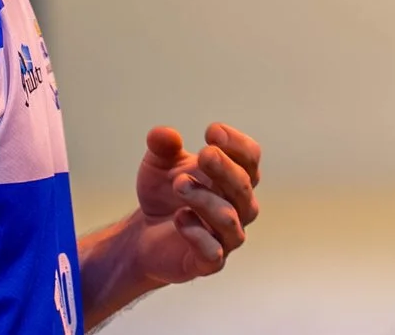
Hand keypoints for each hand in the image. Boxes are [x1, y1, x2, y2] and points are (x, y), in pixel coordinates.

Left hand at [129, 123, 263, 286]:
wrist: (144, 235)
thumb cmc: (164, 194)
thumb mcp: (157, 165)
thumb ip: (162, 147)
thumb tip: (163, 134)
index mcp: (233, 178)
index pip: (250, 159)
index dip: (237, 144)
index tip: (212, 131)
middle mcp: (238, 207)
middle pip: (244, 187)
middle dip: (225, 169)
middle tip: (204, 154)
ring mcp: (225, 237)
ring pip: (229, 219)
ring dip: (206, 199)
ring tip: (179, 184)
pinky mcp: (208, 262)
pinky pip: (213, 252)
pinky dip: (198, 234)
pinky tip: (179, 218)